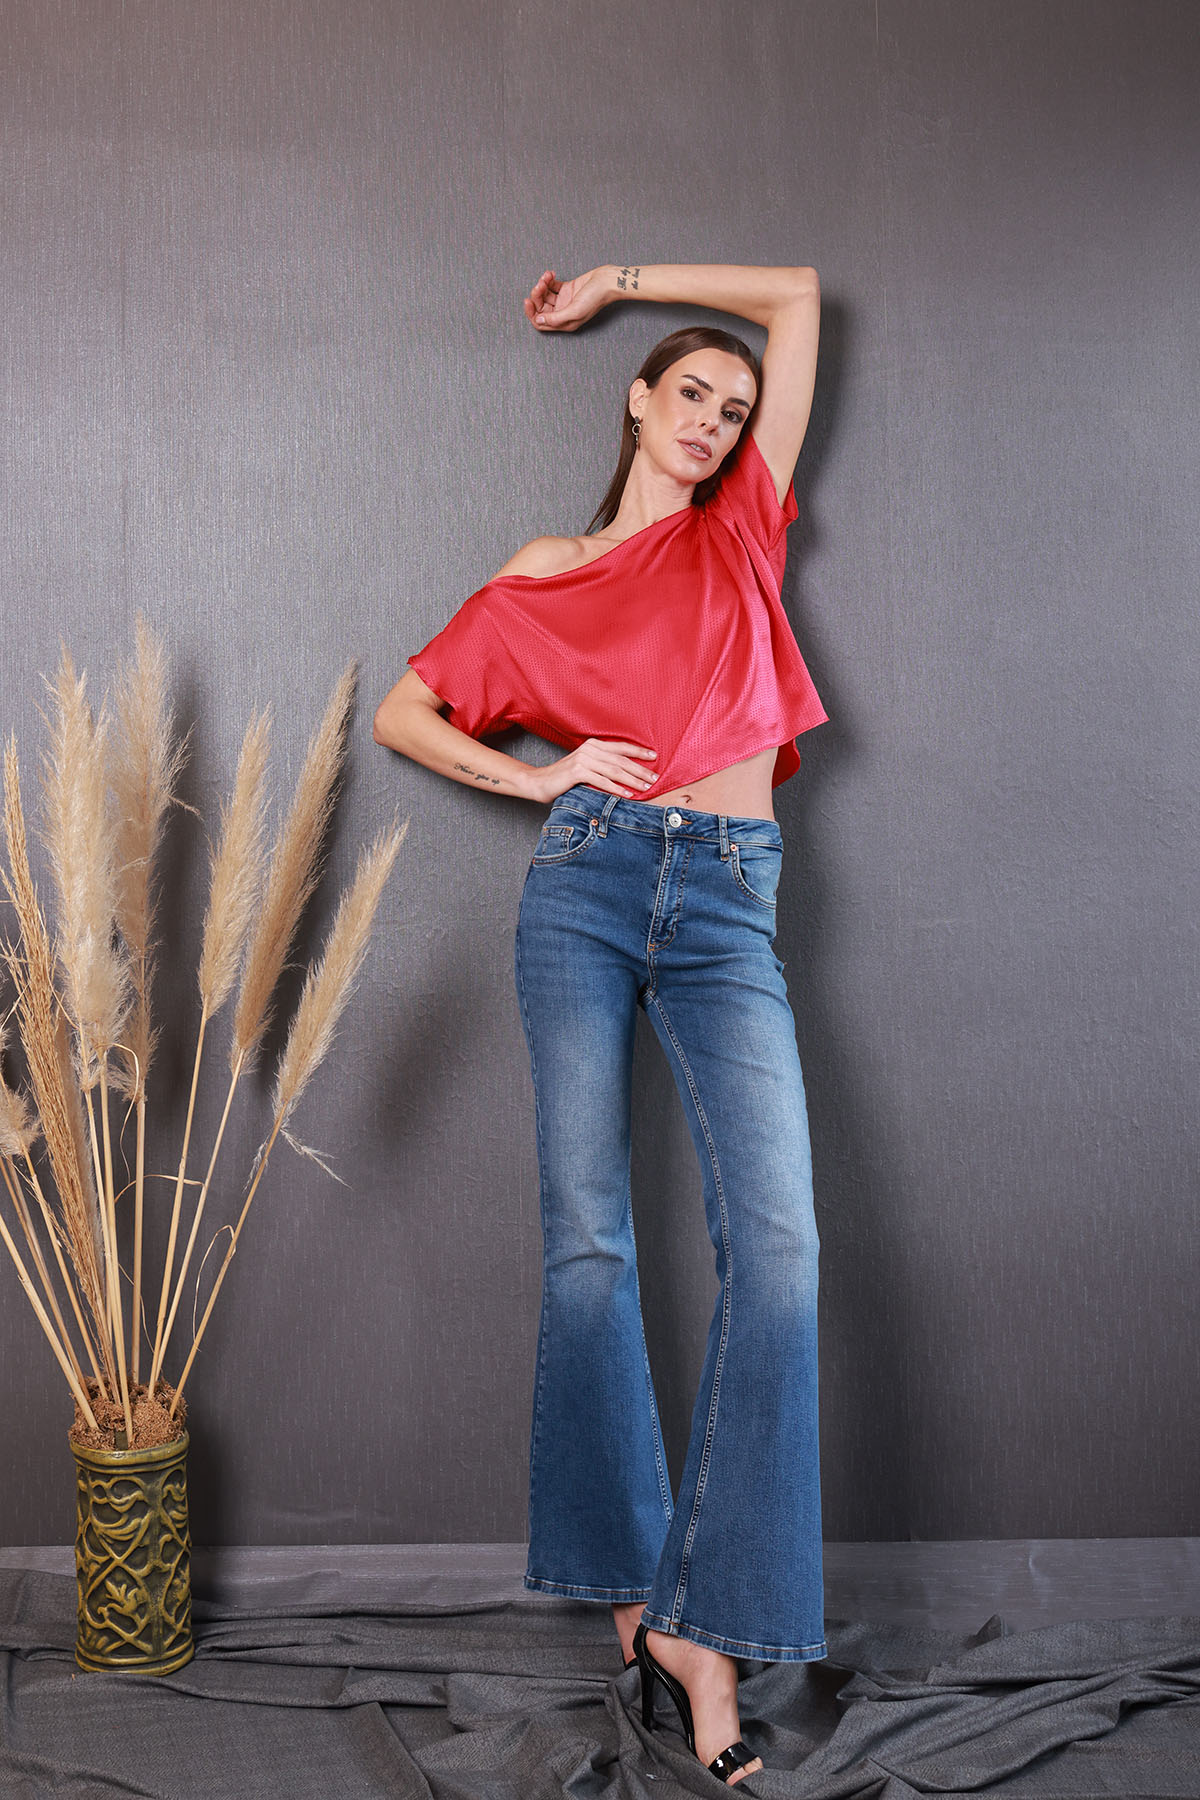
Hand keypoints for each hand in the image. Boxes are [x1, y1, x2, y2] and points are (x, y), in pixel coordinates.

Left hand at [523, 267, 613, 333]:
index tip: (528, 300)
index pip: (540, 323)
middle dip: (537, 295)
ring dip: (542, 284)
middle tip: (540, 284)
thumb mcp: (575, 311)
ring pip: (544, 295)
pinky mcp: (567, 289)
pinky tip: (551, 274)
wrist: (608, 281)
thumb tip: (539, 321)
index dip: (531, 313)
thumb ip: (556, 318)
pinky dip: (548, 279)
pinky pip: (551, 286)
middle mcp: (563, 313)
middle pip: (541, 307)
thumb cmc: (596, 298)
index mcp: (564, 323)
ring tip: (547, 277)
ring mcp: (564, 301)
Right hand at [526, 738, 655, 802]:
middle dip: (640, 769)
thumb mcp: (586, 766)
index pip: (621, 747)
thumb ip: (603, 765)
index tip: (654, 758)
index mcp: (594, 745)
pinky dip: (616, 788)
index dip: (639, 752)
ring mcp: (583, 760)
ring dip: (632, 779)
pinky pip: (602, 780)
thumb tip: (627, 772)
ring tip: (645, 787)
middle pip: (621, 760)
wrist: (540, 782)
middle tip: (654, 778)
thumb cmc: (566, 777)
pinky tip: (627, 794)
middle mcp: (590, 749)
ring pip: (614, 770)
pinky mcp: (577, 772)